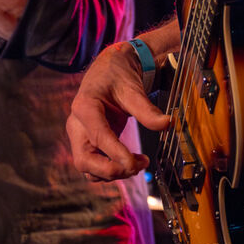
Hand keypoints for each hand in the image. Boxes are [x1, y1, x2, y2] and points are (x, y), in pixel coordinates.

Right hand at [67, 42, 168, 181]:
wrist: (109, 70)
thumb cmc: (117, 76)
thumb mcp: (132, 88)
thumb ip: (146, 108)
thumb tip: (166, 123)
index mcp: (84, 106)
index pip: (98, 137)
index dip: (116, 154)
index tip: (135, 164)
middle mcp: (77, 125)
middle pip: (84, 160)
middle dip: (111, 170)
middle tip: (136, 167)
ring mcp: (80, 137)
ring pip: (89, 168)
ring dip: (114, 173)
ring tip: (140, 163)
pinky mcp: (88, 144)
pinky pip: (95, 166)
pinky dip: (113, 169)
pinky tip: (132, 162)